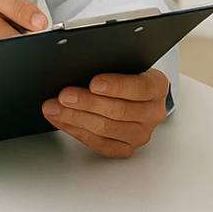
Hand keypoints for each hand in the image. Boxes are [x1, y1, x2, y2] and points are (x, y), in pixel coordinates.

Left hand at [41, 67, 169, 158]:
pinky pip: (99, 143)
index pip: (139, 88)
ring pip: (106, 129)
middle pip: (119, 111)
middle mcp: (153, 112)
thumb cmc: (126, 75)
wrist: (134, 94)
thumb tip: (82, 63)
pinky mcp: (126, 148)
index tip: (93, 82)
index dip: (116, 86)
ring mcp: (140, 134)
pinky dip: (76, 130)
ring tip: (55, 108)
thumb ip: (110, 63)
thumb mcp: (125, 63)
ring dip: (75, 118)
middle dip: (87, 102)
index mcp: (157, 87)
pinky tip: (61, 120)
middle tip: (65, 95)